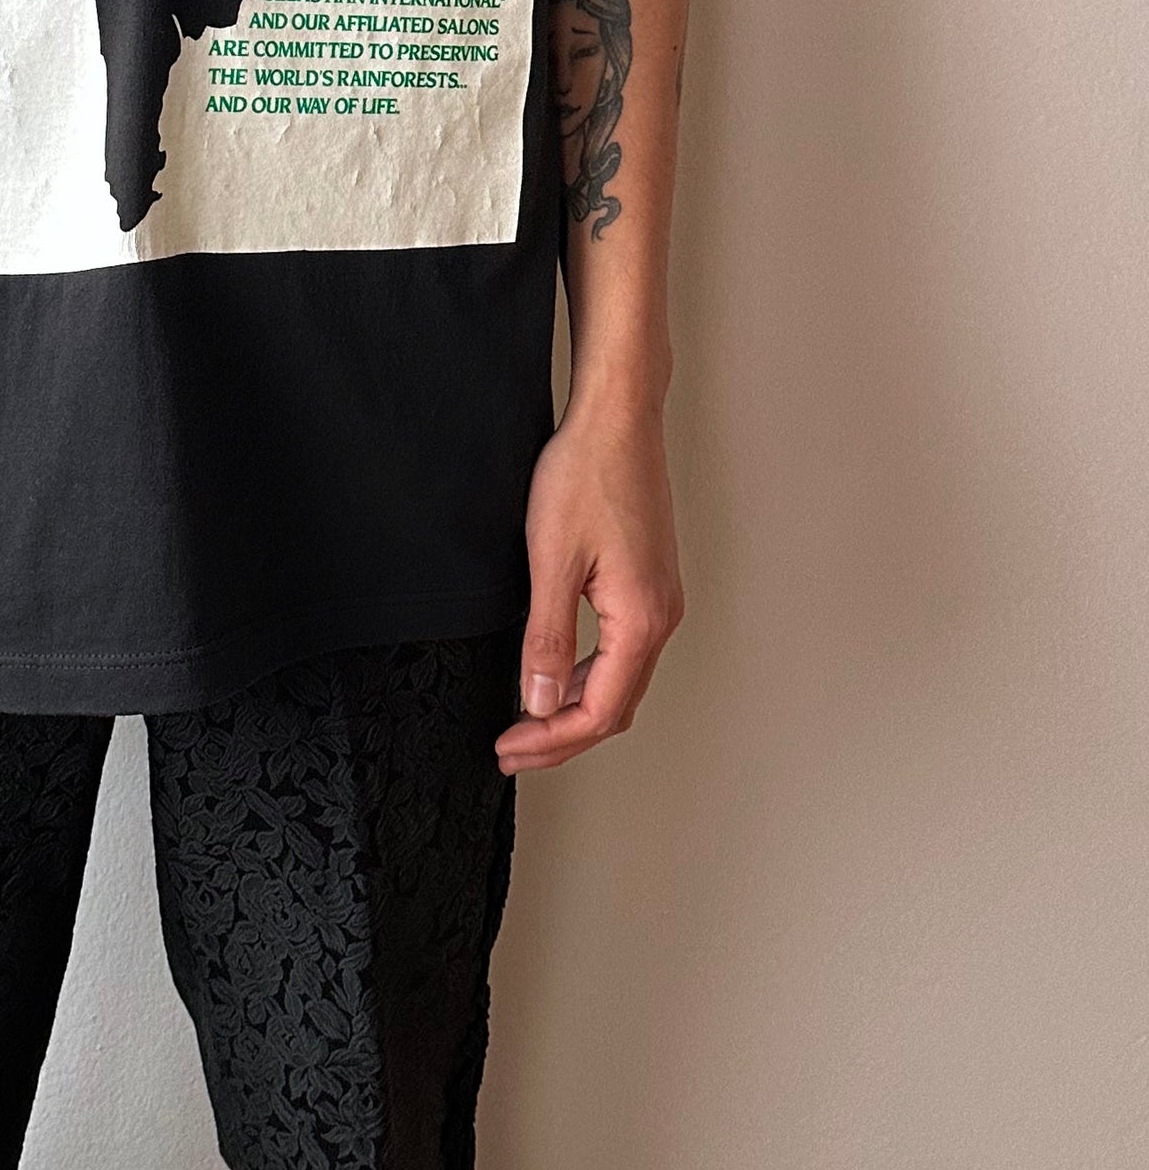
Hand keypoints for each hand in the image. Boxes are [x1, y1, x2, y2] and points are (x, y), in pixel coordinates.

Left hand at [495, 402, 683, 774]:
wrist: (617, 419)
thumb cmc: (587, 474)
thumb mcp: (551, 561)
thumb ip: (545, 638)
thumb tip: (537, 701)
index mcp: (641, 619)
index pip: (599, 711)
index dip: (552, 741)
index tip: (509, 750)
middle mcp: (661, 616)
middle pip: (615, 706)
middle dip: (561, 736)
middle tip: (512, 750)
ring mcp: (659, 600)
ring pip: (620, 680)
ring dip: (573, 707)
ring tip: (525, 720)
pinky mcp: (648, 583)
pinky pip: (622, 651)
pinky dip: (586, 674)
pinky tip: (553, 672)